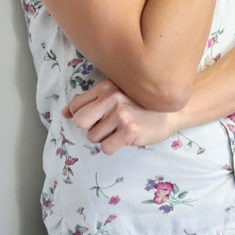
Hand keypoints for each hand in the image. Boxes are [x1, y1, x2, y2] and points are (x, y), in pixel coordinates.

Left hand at [63, 79, 177, 153]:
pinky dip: (114, 147)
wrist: (170, 113)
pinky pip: (106, 147)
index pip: (75, 106)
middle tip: (107, 126)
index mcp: (105, 87)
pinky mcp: (129, 129)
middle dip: (90, 128)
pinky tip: (126, 137)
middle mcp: (112, 97)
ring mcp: (121, 113)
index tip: (97, 118)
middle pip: (79, 121)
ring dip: (105, 138)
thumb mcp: (115, 96)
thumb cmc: (139, 106)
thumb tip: (64, 113)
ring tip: (120, 130)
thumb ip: (89, 102)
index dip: (83, 116)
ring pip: (93, 137)